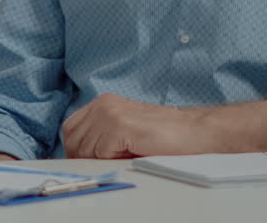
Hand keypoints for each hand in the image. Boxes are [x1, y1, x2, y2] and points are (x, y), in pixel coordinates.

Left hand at [61, 93, 209, 158]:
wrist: (195, 132)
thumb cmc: (165, 136)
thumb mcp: (125, 131)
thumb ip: (101, 136)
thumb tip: (79, 156)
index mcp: (103, 103)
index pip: (70, 129)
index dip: (76, 149)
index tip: (89, 162)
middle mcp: (103, 103)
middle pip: (73, 139)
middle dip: (85, 158)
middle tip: (107, 164)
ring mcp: (109, 112)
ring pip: (84, 148)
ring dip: (101, 160)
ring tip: (124, 157)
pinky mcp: (119, 125)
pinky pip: (99, 152)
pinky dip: (111, 160)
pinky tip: (130, 154)